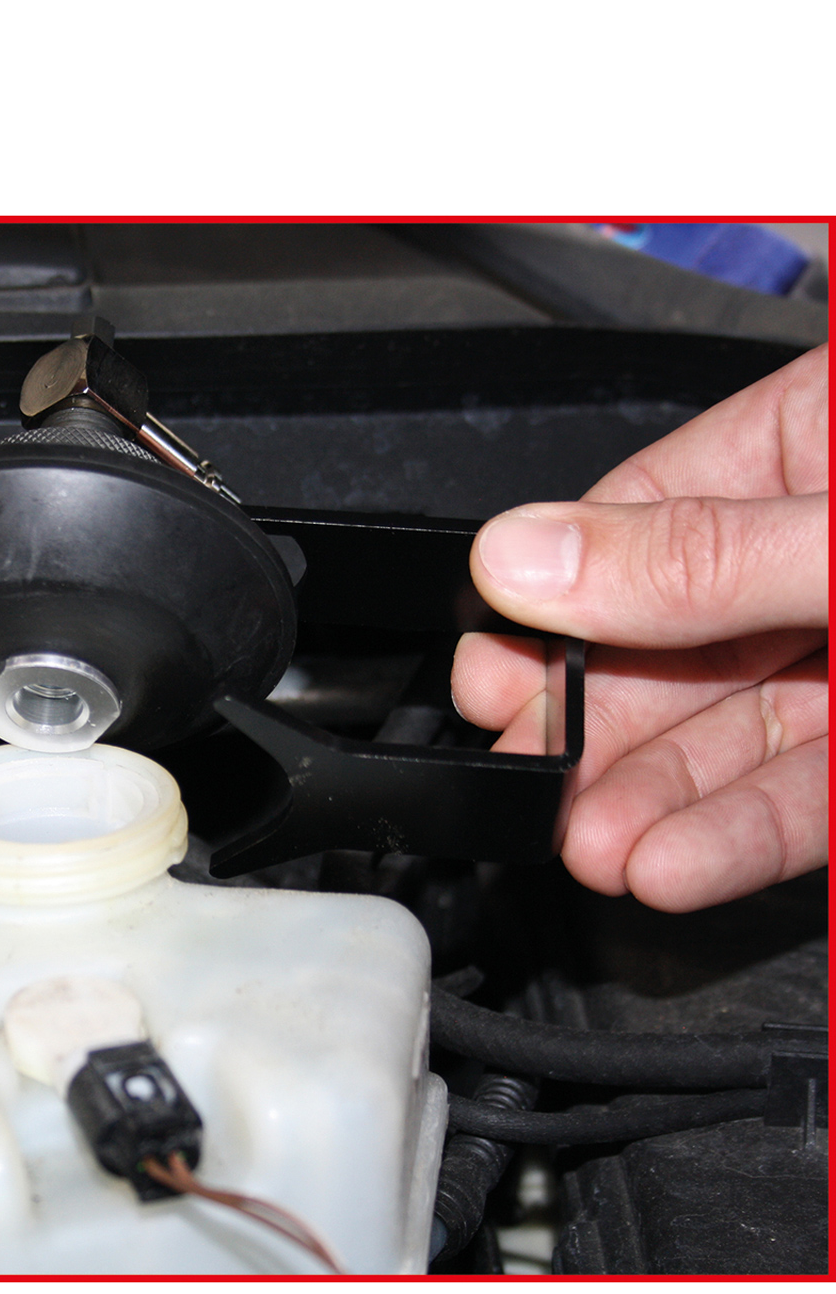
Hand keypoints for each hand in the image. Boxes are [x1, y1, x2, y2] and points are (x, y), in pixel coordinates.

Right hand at [452, 343, 827, 912]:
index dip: (556, 598)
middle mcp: (834, 538)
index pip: (647, 510)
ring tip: (587, 846)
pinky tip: (672, 864)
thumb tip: (526, 557)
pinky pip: (811, 789)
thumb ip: (706, 557)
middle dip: (596, 723)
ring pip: (738, 725)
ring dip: (655, 798)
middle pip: (677, 635)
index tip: (492, 671)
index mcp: (829, 430)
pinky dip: (742, 834)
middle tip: (523, 775)